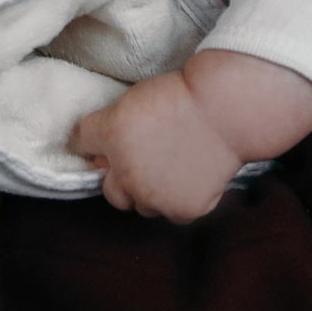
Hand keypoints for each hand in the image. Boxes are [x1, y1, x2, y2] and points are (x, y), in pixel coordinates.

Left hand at [69, 70, 240, 222]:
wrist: (226, 111)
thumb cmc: (184, 96)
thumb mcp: (137, 100)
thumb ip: (114, 127)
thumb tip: (102, 155)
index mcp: (111, 135)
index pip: (86, 141)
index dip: (104, 137)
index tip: (120, 135)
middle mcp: (126, 171)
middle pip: (111, 191)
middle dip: (123, 180)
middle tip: (146, 163)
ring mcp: (154, 195)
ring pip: (143, 206)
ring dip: (151, 193)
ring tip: (173, 169)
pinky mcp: (181, 210)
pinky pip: (173, 214)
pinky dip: (180, 201)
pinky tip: (193, 178)